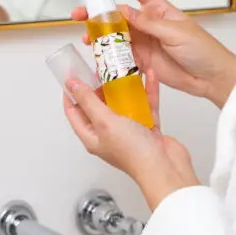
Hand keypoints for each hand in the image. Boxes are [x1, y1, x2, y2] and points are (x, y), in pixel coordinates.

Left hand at [64, 79, 199, 211]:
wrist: (164, 167)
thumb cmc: (133, 153)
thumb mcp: (104, 122)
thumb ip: (88, 101)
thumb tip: (72, 85)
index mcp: (92, 136)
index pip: (75, 112)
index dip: (71, 93)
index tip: (73, 75)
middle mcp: (109, 133)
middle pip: (99, 105)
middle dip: (99, 85)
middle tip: (102, 66)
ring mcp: (129, 130)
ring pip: (124, 103)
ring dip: (125, 86)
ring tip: (125, 67)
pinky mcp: (147, 127)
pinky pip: (145, 105)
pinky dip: (147, 91)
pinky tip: (149, 76)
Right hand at [73, 0, 235, 108]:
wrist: (212, 78)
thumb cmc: (202, 49)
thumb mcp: (175, 32)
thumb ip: (148, 23)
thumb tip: (123, 10)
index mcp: (157, 8)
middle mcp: (146, 22)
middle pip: (116, 12)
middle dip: (95, 11)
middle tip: (78, 15)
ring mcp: (143, 41)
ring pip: (114, 34)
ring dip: (98, 35)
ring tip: (86, 40)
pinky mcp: (142, 60)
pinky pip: (120, 56)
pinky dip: (107, 56)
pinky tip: (98, 58)